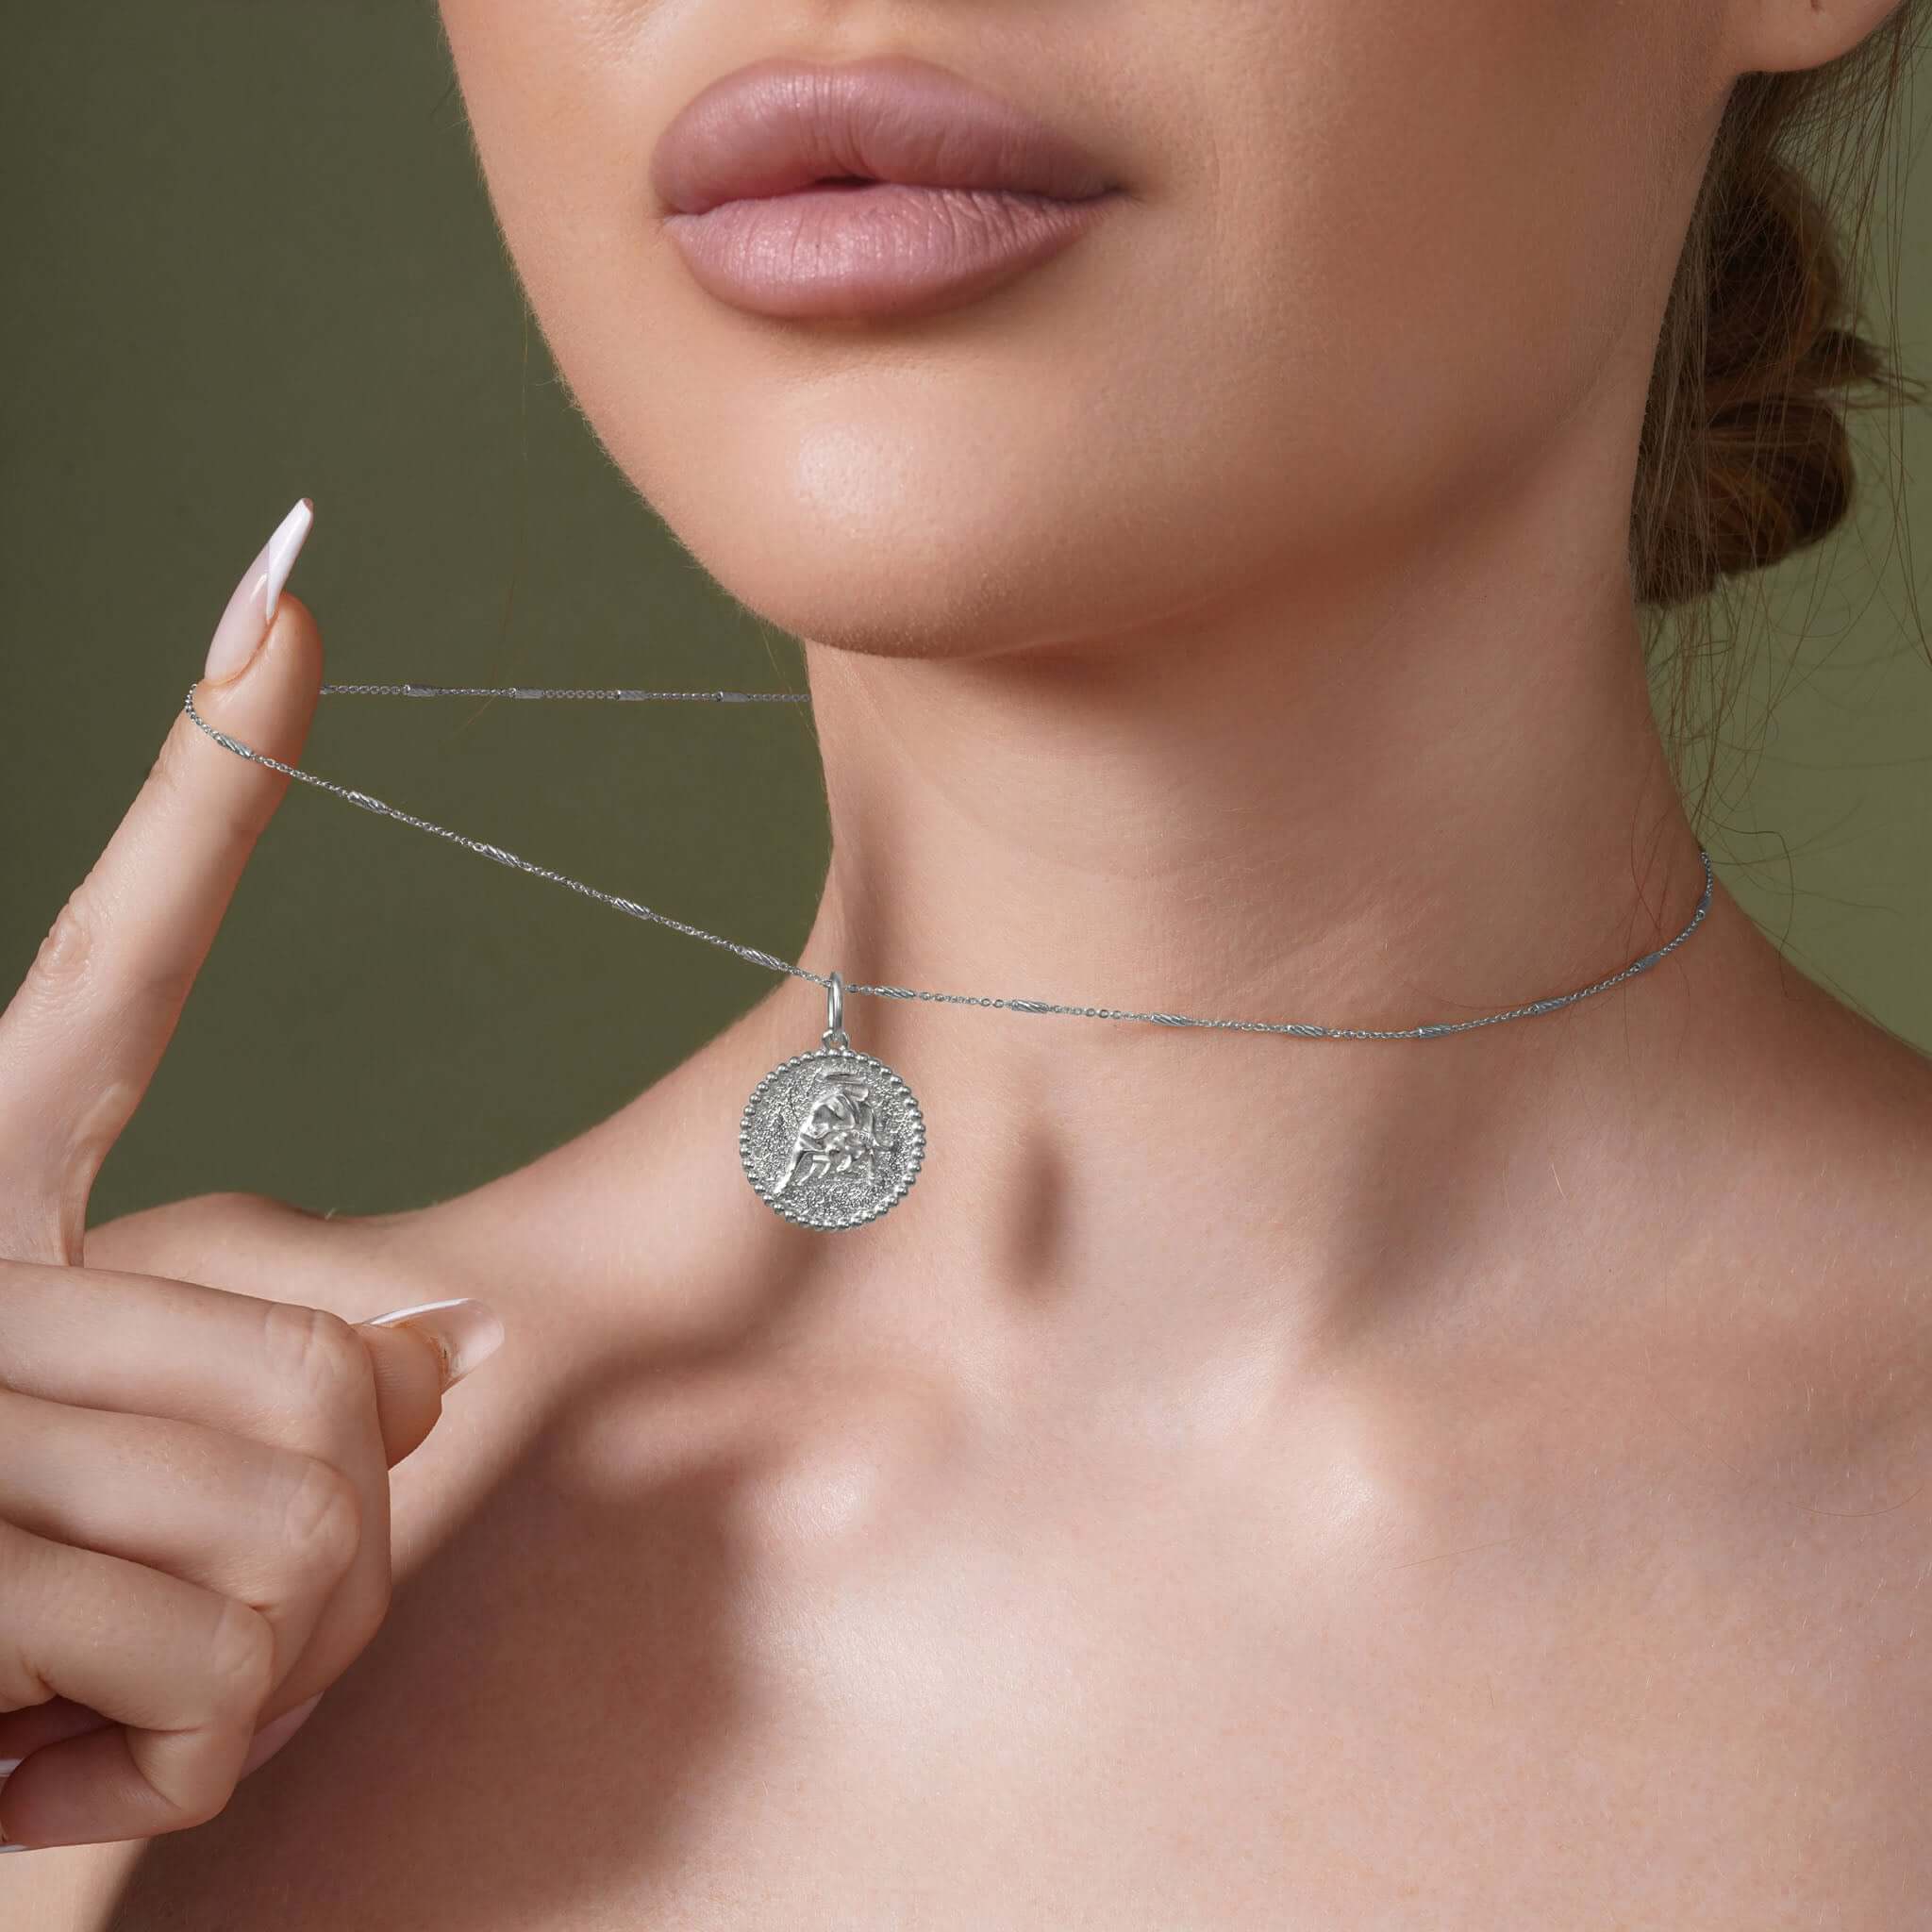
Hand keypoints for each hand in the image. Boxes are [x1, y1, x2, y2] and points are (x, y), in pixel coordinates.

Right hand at [0, 502, 502, 1851]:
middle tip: (193, 1637)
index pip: (122, 960)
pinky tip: (49, 1778)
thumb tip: (451, 1347)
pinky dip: (182, 1770)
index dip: (203, 786)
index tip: (284, 601)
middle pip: (338, 1381)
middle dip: (335, 1552)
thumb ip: (258, 1376)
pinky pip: (217, 1673)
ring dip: (266, 1673)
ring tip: (105, 1702)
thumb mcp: (96, 1469)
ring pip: (306, 1539)